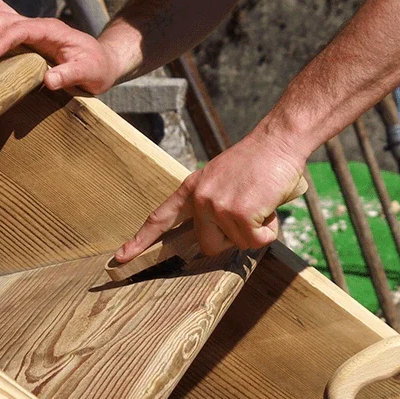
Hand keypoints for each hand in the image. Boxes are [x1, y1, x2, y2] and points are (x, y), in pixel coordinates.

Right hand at [0, 0, 119, 92]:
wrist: (103, 61)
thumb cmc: (97, 68)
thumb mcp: (90, 74)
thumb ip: (70, 75)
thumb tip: (49, 81)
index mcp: (52, 31)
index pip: (22, 30)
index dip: (4, 41)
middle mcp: (38, 25)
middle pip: (6, 19)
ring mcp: (29, 28)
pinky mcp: (24, 35)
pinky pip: (0, 20)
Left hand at [114, 132, 305, 262]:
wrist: (278, 140)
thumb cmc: (257, 162)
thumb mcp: (222, 179)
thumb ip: (212, 204)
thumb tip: (218, 235)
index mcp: (192, 189)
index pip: (159, 218)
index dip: (141, 241)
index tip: (121, 258)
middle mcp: (200, 198)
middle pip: (209, 246)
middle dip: (232, 238)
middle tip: (248, 213)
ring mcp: (217, 205)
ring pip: (237, 244)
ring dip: (256, 230)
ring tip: (260, 202)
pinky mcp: (238, 212)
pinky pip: (256, 240)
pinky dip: (268, 230)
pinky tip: (268, 205)